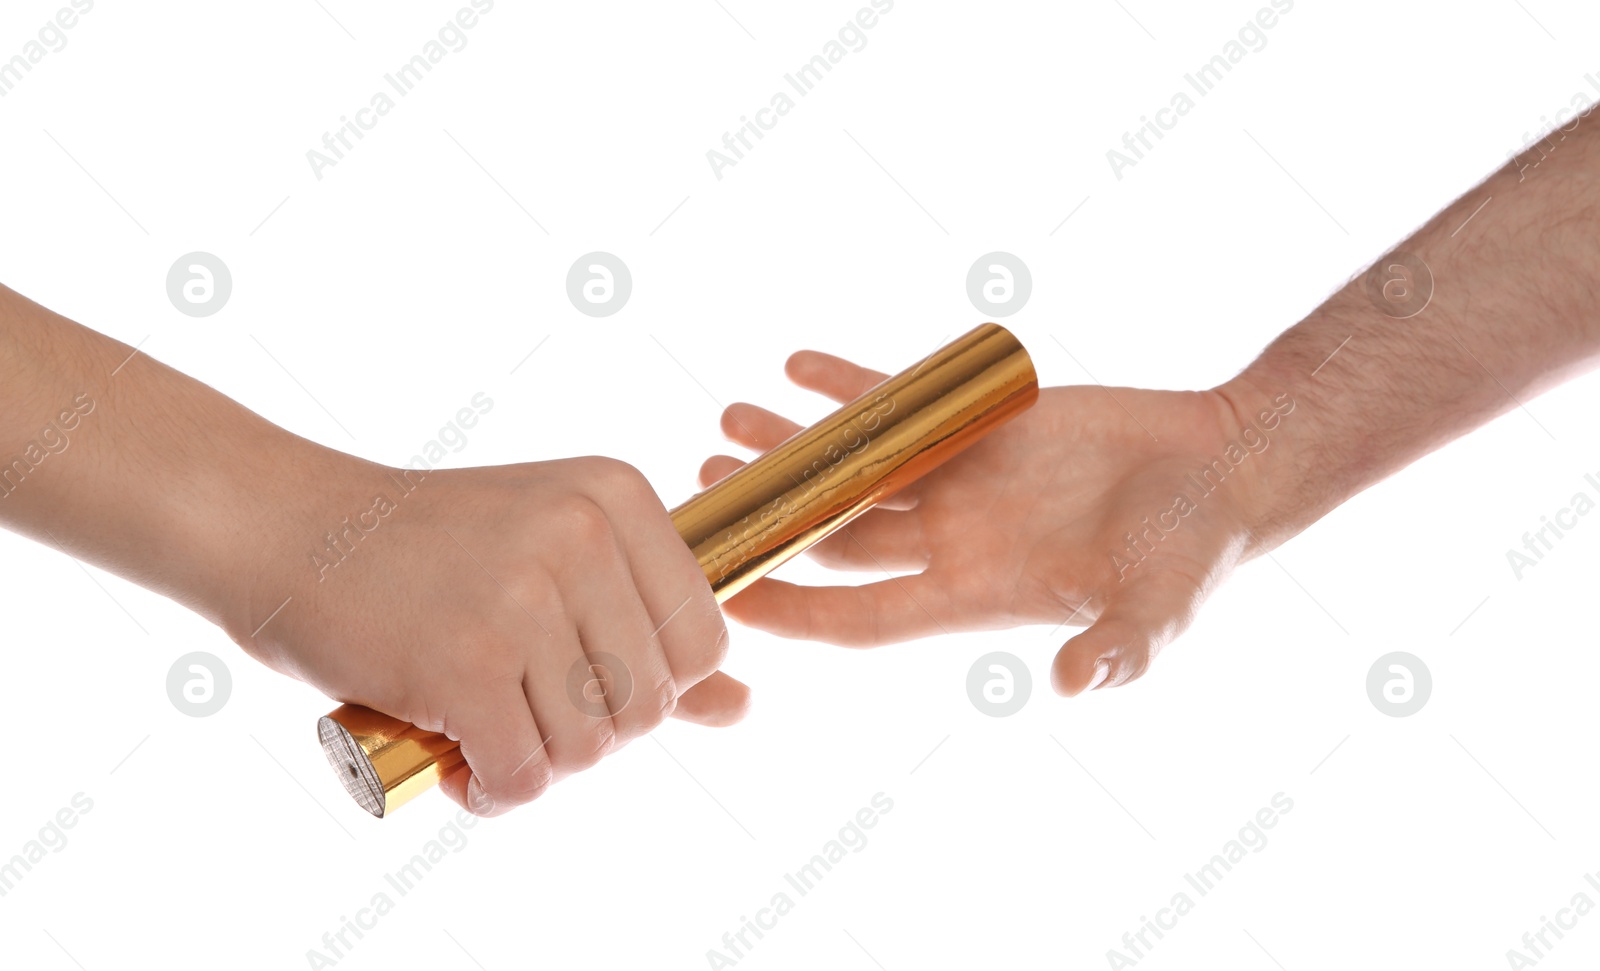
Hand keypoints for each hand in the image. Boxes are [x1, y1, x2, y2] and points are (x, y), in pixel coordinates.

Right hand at [220, 450, 748, 816]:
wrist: (283, 526)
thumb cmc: (425, 550)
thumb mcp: (552, 558)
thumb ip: (649, 630)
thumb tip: (745, 707)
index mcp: (618, 496)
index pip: (704, 642)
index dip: (648, 685)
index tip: (575, 673)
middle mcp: (582, 534)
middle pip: (651, 704)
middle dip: (590, 731)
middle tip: (518, 708)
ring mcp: (524, 597)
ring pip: (592, 748)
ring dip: (537, 763)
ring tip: (480, 727)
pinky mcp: (464, 663)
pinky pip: (525, 776)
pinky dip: (494, 793)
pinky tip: (458, 765)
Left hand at [700, 350, 1289, 695]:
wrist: (1224, 469)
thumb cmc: (1194, 552)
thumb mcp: (1158, 609)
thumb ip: (1117, 649)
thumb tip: (1076, 685)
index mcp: (974, 593)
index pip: (859, 615)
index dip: (793, 609)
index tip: (725, 597)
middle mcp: (951, 539)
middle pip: (835, 534)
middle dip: (768, 518)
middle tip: (703, 488)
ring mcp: (960, 480)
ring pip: (855, 465)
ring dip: (793, 446)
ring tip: (729, 418)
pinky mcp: (981, 423)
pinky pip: (902, 401)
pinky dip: (852, 382)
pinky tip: (798, 362)